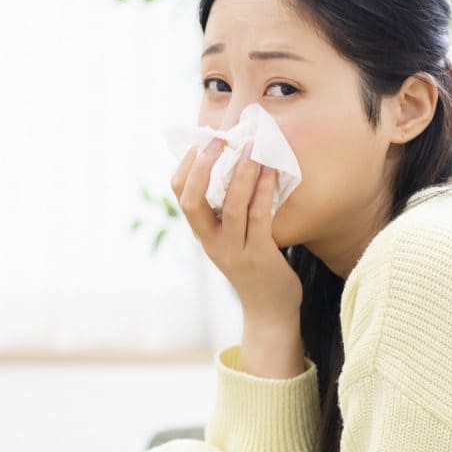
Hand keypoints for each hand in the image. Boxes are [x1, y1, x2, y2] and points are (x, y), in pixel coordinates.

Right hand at [172, 136, 301, 323]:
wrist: (270, 311)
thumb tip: (235, 167)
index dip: (186, 167)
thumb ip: (227, 212)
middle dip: (203, 167)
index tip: (199, 142)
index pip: (180, 195)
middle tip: (218, 140)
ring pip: (231, 205)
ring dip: (241, 173)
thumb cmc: (254, 267)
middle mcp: (211, 242)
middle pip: (192, 201)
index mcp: (202, 234)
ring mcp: (234, 250)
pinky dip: (264, 190)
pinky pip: (258, 216)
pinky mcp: (259, 255)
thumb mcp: (231, 239)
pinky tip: (271, 171)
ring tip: (251, 147)